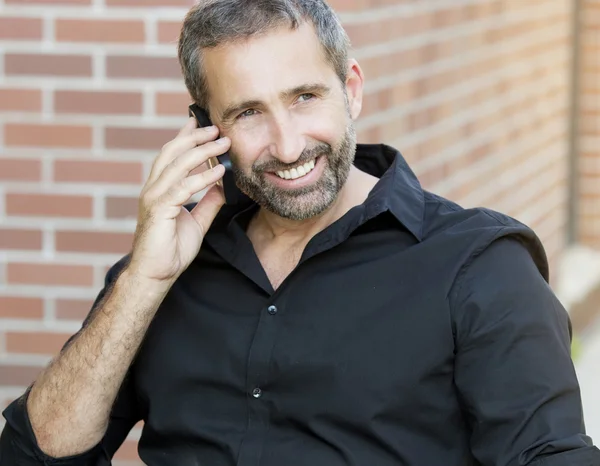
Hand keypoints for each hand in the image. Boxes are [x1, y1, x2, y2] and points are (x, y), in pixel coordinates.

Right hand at [128, 117, 230, 282]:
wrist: (156, 274)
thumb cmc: (171, 250)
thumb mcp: (196, 221)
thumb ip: (208, 202)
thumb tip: (222, 186)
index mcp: (159, 188)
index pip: (171, 156)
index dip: (185, 137)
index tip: (200, 122)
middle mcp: (153, 188)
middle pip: (172, 152)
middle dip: (195, 137)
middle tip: (217, 128)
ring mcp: (153, 196)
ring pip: (178, 164)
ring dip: (203, 151)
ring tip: (223, 143)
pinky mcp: (159, 208)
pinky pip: (184, 187)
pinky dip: (203, 177)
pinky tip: (219, 171)